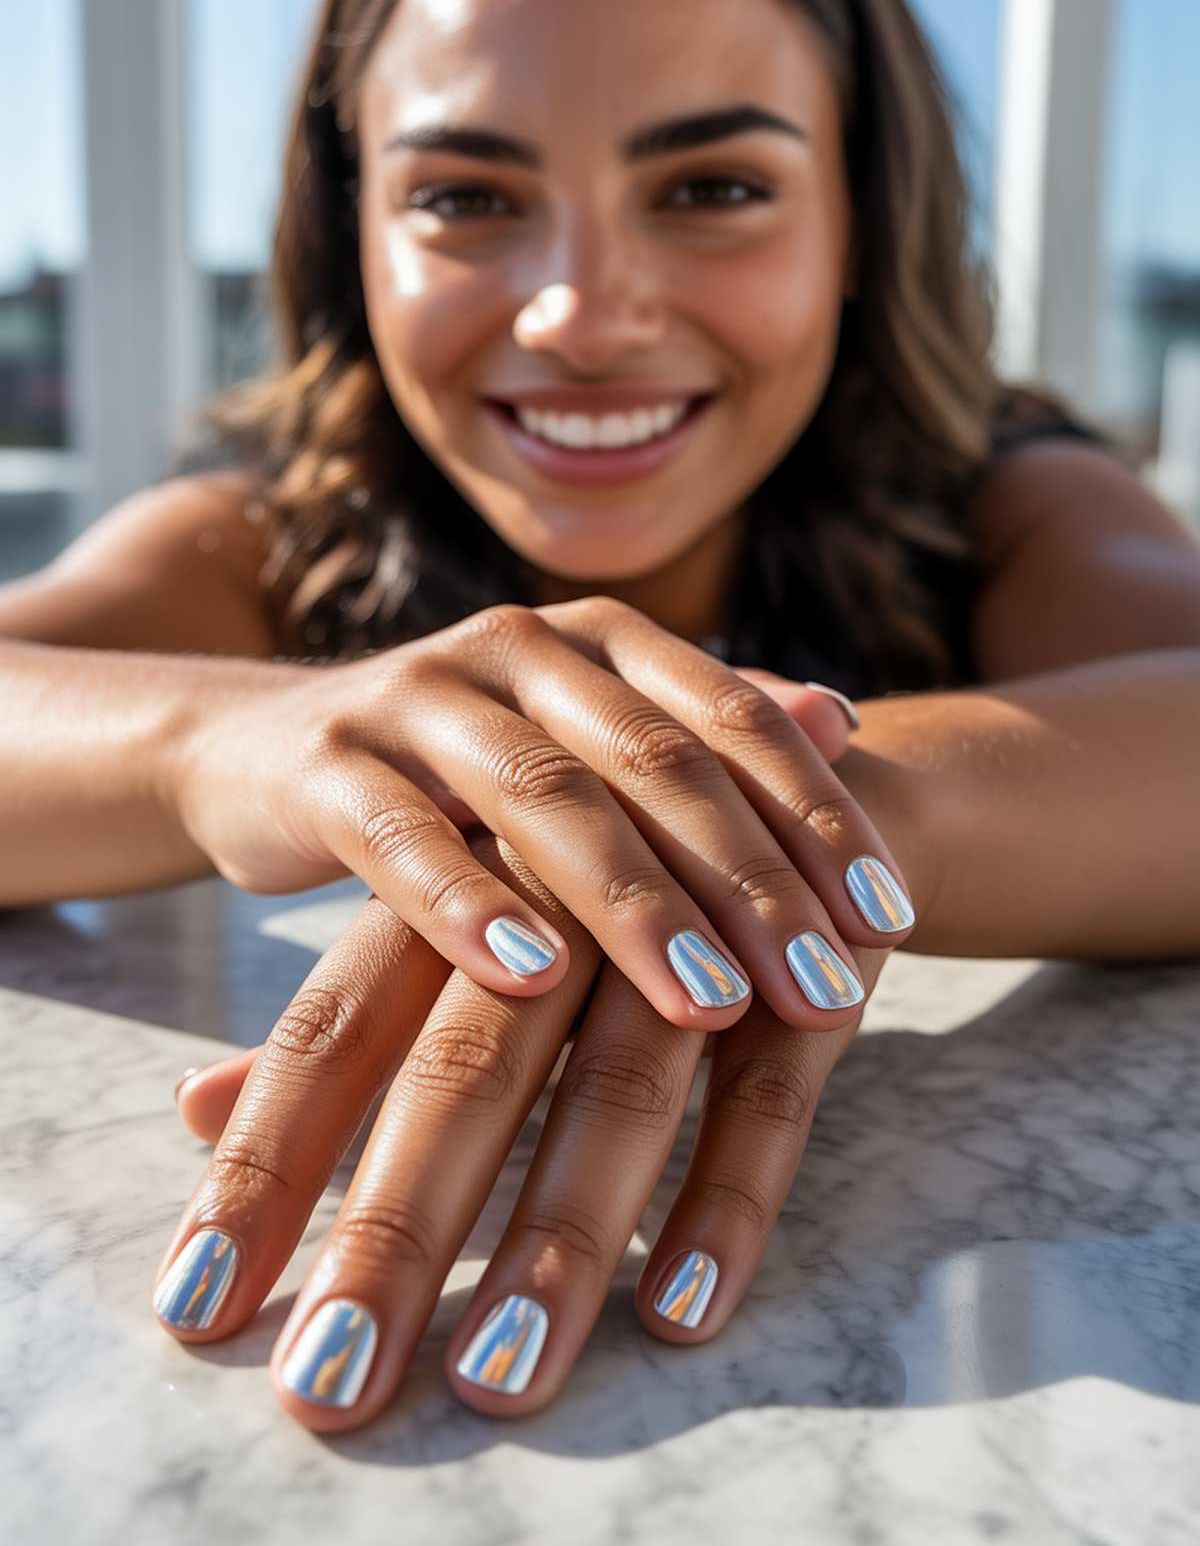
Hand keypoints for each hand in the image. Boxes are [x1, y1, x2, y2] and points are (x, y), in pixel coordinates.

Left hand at [159, 836, 888, 1426]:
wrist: (776, 756)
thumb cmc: (584, 868)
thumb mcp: (462, 918)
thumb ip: (347, 1016)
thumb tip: (192, 1107)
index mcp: (454, 884)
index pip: (336, 1027)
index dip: (268, 1164)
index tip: (198, 1304)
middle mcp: (558, 899)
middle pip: (466, 1066)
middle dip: (397, 1230)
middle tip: (333, 1380)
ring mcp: (689, 928)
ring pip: (622, 1084)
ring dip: (562, 1235)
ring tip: (502, 1376)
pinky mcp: (804, 959)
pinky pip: (769, 1090)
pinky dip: (728, 1196)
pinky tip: (684, 1306)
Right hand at [174, 597, 911, 1033]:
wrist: (266, 750)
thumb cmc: (463, 771)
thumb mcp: (588, 745)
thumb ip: (705, 733)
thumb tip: (848, 715)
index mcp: (600, 640)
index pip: (737, 721)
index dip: (820, 816)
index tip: (890, 923)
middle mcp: (519, 647)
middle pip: (657, 764)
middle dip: (752, 883)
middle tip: (829, 991)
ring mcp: (418, 696)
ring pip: (545, 797)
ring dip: (635, 906)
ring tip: (713, 1005)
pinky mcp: (326, 762)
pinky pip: (401, 834)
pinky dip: (467, 904)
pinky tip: (530, 977)